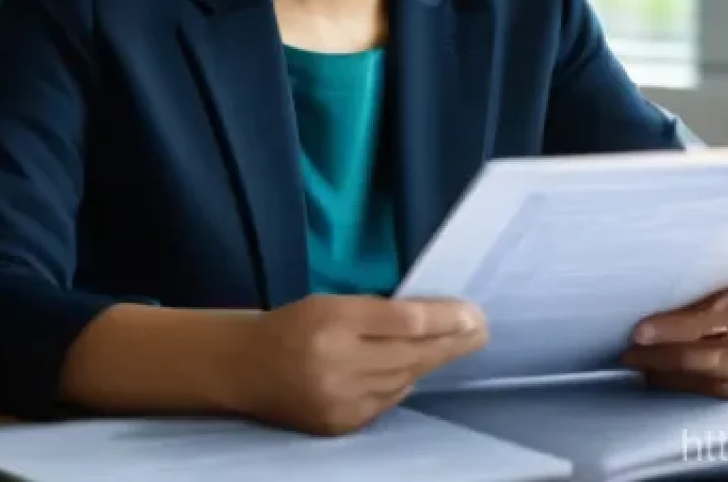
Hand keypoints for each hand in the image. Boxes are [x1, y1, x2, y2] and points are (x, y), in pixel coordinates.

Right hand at [232, 294, 486, 434]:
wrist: (247, 369)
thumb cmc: (293, 325)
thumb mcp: (330, 302)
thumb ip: (377, 311)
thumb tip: (432, 318)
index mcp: (333, 321)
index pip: (403, 321)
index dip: (442, 318)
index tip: (472, 312)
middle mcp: (338, 363)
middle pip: (410, 353)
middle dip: (451, 342)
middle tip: (481, 330)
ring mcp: (341, 400)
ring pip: (403, 379)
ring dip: (432, 361)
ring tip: (459, 345)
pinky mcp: (342, 425)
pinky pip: (387, 401)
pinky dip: (403, 382)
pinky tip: (415, 368)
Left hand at [621, 277, 727, 398]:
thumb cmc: (725, 291)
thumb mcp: (715, 278)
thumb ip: (693, 283)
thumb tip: (641, 290)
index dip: (684, 322)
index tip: (642, 329)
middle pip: (722, 346)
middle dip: (672, 349)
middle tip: (633, 347)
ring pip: (719, 373)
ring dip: (672, 369)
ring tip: (636, 361)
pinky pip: (716, 391)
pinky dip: (682, 383)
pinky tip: (655, 375)